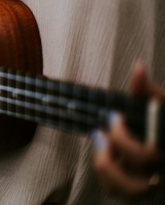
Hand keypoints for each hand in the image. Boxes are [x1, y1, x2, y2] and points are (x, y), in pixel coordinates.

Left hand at [93, 62, 164, 197]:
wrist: (163, 138)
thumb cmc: (162, 122)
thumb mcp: (161, 105)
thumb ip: (149, 91)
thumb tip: (138, 68)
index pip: (147, 156)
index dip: (123, 139)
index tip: (114, 117)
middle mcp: (163, 174)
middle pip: (137, 182)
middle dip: (112, 157)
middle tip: (103, 134)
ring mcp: (153, 185)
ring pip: (127, 192)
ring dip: (107, 169)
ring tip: (101, 148)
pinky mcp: (139, 188)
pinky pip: (118, 192)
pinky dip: (106, 176)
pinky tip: (105, 155)